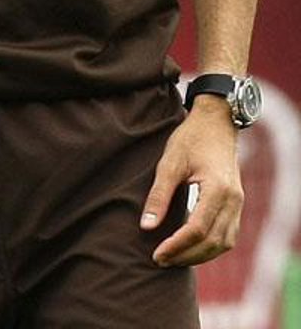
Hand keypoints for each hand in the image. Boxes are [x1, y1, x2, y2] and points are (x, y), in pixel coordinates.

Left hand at [141, 99, 242, 266]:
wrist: (215, 124)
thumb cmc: (190, 139)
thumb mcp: (169, 162)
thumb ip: (159, 195)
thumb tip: (146, 226)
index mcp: (217, 190)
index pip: (197, 229)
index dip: (177, 245)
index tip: (157, 254)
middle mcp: (233, 201)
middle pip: (213, 242)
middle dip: (187, 255)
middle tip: (161, 260)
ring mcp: (238, 204)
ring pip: (223, 243)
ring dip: (200, 255)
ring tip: (173, 258)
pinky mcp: (236, 204)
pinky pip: (227, 235)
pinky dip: (210, 246)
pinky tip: (191, 247)